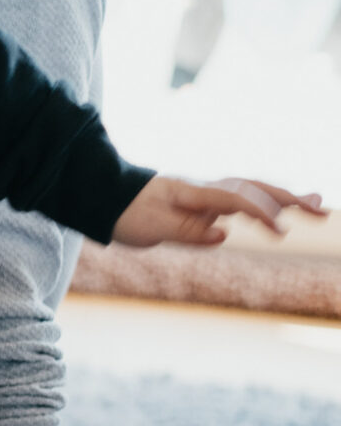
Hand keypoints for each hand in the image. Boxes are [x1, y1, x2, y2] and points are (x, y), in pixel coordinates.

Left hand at [109, 175, 325, 247]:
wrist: (105, 197)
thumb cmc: (125, 213)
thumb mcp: (149, 228)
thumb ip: (186, 232)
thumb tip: (223, 235)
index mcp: (192, 193)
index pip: (235, 199)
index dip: (261, 213)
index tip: (282, 231)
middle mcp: (205, 190)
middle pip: (254, 190)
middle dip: (288, 199)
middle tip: (321, 210)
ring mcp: (206, 194)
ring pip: (253, 193)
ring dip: (284, 199)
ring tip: (316, 207)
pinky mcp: (205, 203)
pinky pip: (242, 202)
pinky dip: (265, 206)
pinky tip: (282, 214)